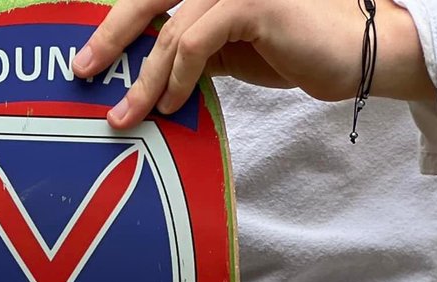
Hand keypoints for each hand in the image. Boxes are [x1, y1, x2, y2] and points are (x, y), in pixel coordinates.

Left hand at [72, 0, 434, 129]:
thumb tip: (146, 74)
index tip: (87, 57)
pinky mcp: (254, 2)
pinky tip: (171, 104)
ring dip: (144, 79)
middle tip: (82, 72)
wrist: (354, 54)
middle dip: (110, 36)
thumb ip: (190, 49)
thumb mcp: (228, 48)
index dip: (116, 23)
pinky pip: (197, 39)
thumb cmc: (292, 48)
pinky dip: (178, 76)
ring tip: (127, 116)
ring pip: (170, 29)